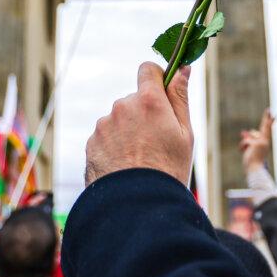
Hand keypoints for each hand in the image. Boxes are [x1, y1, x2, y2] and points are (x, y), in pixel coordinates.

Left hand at [84, 63, 193, 186]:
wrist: (136, 208)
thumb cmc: (168, 171)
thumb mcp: (185, 134)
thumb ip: (180, 97)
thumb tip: (183, 69)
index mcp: (148, 101)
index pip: (148, 69)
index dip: (157, 79)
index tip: (162, 93)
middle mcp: (122, 107)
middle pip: (134, 100)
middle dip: (143, 113)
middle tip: (155, 142)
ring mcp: (103, 125)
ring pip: (119, 120)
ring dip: (127, 132)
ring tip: (138, 160)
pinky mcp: (91, 143)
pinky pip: (105, 138)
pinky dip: (113, 147)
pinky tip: (124, 167)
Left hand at [239, 109, 273, 173]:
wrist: (255, 171)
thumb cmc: (253, 163)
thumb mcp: (250, 150)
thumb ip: (248, 140)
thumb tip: (243, 133)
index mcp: (265, 144)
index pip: (267, 131)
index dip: (269, 123)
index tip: (274, 116)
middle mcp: (265, 142)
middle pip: (265, 127)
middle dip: (267, 117)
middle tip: (269, 109)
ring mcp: (261, 142)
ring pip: (250, 136)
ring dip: (245, 144)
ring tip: (246, 152)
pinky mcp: (256, 144)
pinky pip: (245, 142)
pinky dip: (242, 147)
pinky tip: (244, 153)